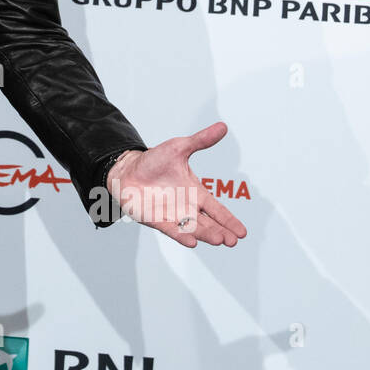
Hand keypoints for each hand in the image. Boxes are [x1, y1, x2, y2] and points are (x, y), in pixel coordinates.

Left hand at [104, 121, 245, 247]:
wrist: (127, 170)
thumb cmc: (154, 161)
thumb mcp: (179, 148)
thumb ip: (200, 140)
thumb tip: (222, 126)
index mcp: (195, 192)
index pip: (216, 209)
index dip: (229, 220)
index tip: (242, 232)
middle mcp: (186, 207)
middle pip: (208, 223)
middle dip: (220, 231)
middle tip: (232, 241)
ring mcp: (171, 215)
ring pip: (192, 228)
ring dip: (205, 234)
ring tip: (219, 240)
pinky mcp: (155, 220)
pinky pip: (170, 229)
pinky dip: (180, 235)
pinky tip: (192, 242)